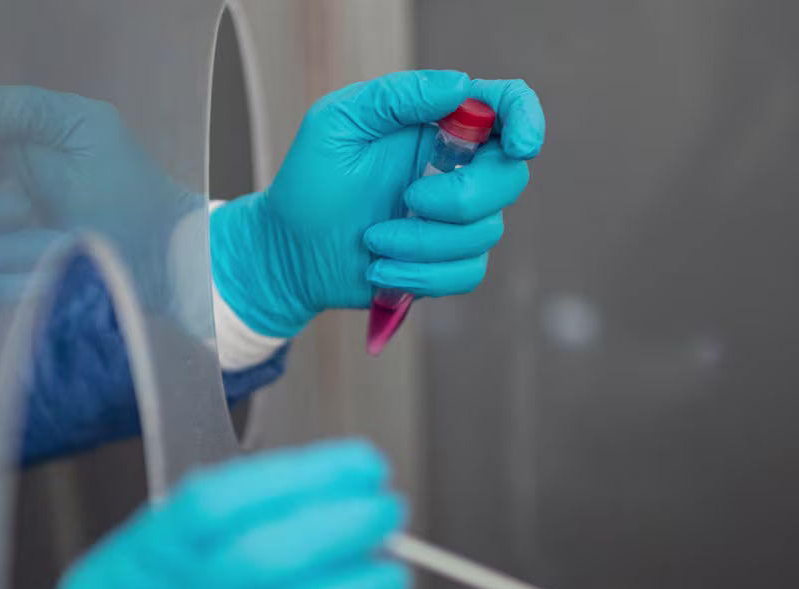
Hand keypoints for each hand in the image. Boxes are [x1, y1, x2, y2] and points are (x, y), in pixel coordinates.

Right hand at [0, 86, 195, 296]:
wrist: (164, 254)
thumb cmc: (133, 186)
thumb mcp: (87, 128)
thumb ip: (21, 109)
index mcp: (7, 144)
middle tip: (25, 207)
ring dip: (13, 247)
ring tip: (64, 242)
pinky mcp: (9, 283)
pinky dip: (24, 279)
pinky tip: (61, 271)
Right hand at [0, 441, 411, 588]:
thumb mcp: (119, 588)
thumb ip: (189, 540)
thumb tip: (305, 492)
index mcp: (128, 576)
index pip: (213, 503)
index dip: (298, 475)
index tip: (351, 465)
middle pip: (266, 555)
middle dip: (346, 519)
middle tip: (382, 507)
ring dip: (365, 580)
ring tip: (383, 568)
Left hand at [211, 70, 545, 337]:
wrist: (287, 251)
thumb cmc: (308, 183)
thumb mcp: (338, 123)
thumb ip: (397, 96)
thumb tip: (462, 87)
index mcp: (436, 126)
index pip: (505, 108)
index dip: (527, 120)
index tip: (520, 145)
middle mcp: (455, 169)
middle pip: (508, 178)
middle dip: (462, 198)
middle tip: (407, 200)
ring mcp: (454, 220)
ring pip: (486, 232)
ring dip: (424, 242)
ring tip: (373, 241)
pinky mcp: (446, 263)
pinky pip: (468, 272)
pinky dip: (423, 275)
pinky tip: (380, 270)